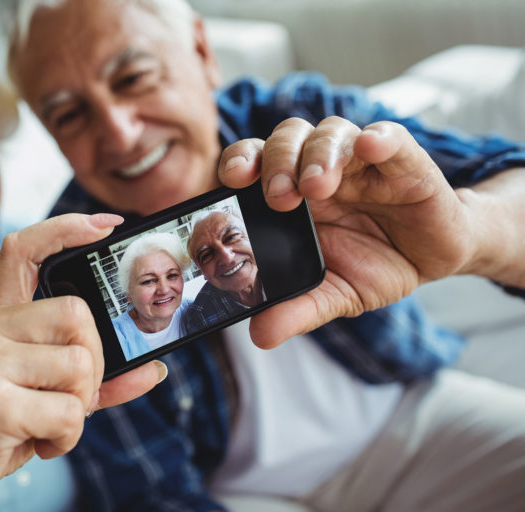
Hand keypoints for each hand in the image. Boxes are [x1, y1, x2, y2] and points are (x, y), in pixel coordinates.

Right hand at [0, 214, 163, 510]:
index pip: (24, 251)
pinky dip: (66, 438)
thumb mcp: (39, 397)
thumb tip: (153, 369)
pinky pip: (67, 411)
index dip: (65, 228)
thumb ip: (92, 379)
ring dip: (78, 408)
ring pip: (78, 364)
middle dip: (92, 364)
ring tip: (46, 426)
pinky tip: (37, 445)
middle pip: (76, 314)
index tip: (105, 225)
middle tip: (70, 398)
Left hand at [218, 117, 477, 347]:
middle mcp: (319, 167)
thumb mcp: (336, 293)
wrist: (432, 257)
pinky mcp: (405, 160)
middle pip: (288, 140)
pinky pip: (388, 136)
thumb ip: (299, 309)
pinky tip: (370, 146)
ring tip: (317, 187)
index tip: (231, 180)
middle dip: (278, 163)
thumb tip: (259, 335)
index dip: (240, 161)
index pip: (256, 160)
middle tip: (279, 197)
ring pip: (330, 133)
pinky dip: (379, 138)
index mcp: (292, 192)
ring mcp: (360, 161)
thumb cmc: (375, 264)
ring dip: (319, 155)